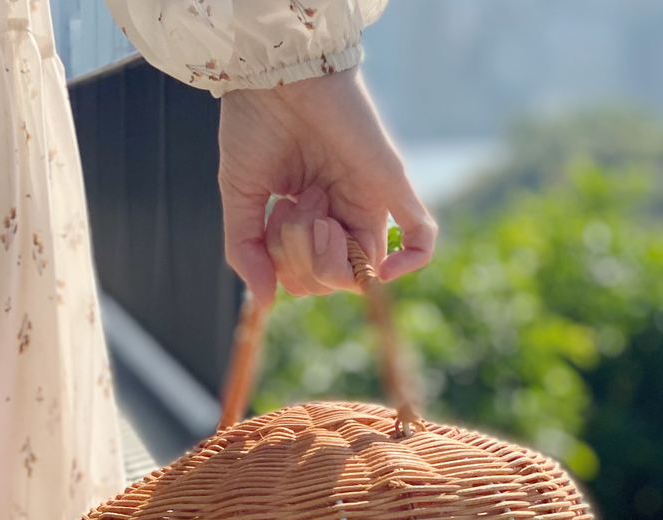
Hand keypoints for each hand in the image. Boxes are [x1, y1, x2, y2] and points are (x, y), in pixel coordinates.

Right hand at [218, 67, 436, 306]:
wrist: (273, 75)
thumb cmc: (254, 128)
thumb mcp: (240, 200)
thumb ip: (246, 252)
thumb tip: (262, 302)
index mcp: (311, 217)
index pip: (308, 279)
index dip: (286, 269)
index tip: (271, 221)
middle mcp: (343, 213)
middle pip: (332, 280)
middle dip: (302, 261)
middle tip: (291, 210)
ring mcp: (370, 202)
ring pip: (363, 272)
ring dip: (326, 257)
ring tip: (309, 207)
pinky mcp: (392, 186)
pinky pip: (422, 237)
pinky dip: (413, 261)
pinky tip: (388, 272)